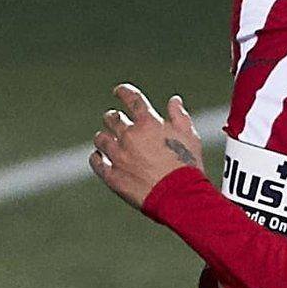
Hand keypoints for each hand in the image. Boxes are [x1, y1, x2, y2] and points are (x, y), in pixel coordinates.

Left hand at [91, 83, 205, 210]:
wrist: (179, 196)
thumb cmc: (187, 166)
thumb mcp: (189, 136)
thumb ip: (179, 116)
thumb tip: (174, 101)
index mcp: (148, 123)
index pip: (131, 99)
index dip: (123, 91)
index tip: (119, 91)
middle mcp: (129, 136)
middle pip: (112, 118)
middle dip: (113, 117)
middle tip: (114, 119)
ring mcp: (118, 156)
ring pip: (101, 138)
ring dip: (104, 137)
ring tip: (106, 140)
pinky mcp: (112, 175)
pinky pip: (96, 161)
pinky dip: (97, 157)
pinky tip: (100, 157)